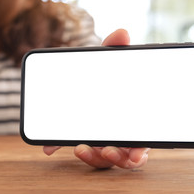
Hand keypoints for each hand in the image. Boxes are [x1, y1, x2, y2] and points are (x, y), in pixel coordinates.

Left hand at [43, 29, 149, 168]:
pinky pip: (78, 151)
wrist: (82, 81)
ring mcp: (102, 141)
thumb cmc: (103, 76)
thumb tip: (122, 32)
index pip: (142, 140)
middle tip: (109, 151)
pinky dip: (66, 148)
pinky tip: (50, 147)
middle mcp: (121, 135)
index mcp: (135, 120)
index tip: (135, 154)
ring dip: (94, 158)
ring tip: (81, 148)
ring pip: (103, 160)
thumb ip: (114, 49)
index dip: (140, 152)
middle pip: (126, 157)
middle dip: (120, 159)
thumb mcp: (107, 63)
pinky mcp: (82, 140)